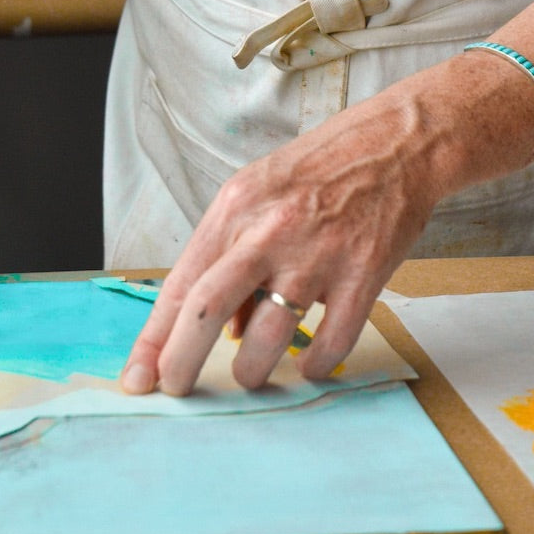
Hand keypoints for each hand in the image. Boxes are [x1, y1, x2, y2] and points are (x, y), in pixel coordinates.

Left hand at [120, 92, 440, 395]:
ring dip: (252, 371)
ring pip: (266, 339)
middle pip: (207, 310)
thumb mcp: (258, 192)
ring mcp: (317, 255)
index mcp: (235, 208)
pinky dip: (313, 366)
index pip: (181, 284)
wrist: (394, 144)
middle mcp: (269, 231)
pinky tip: (307, 365)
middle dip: (182, 363)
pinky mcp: (362, 275)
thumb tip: (222, 328)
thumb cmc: (321, 168)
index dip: (154, 338)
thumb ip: (232, 253)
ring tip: (252, 374)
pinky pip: (330, 343)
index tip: (138, 377)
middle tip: (178, 389)